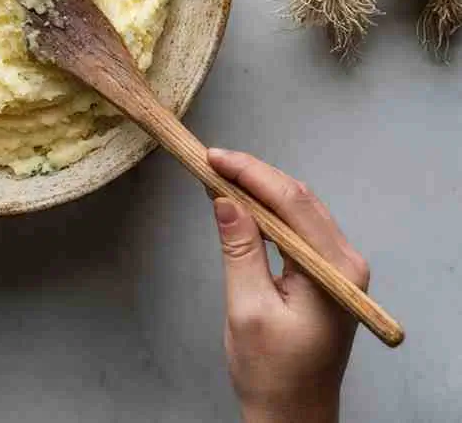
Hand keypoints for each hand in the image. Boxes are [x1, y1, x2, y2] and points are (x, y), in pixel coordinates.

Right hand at [208, 149, 369, 422]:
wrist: (292, 416)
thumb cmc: (270, 372)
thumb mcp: (248, 308)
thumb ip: (239, 248)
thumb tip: (223, 197)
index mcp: (333, 271)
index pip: (291, 202)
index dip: (249, 172)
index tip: (211, 156)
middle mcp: (345, 262)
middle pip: (297, 198)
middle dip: (252, 174)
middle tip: (209, 161)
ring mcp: (339, 267)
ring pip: (297, 207)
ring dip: (258, 187)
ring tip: (218, 174)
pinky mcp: (326, 273)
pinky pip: (297, 226)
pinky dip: (266, 208)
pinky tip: (240, 203)